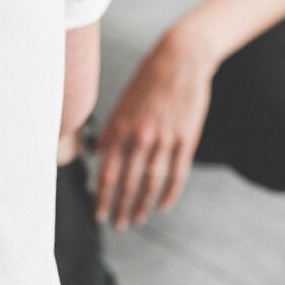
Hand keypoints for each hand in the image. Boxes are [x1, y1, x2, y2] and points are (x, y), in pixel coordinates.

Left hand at [94, 22, 217, 228]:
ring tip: (137, 220)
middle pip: (128, 183)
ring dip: (142, 206)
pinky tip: (162, 206)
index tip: (98, 213)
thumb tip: (98, 155)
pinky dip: (168, 194)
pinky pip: (176, 174)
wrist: (180, 59)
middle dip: (120, 208)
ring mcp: (164, 138)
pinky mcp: (186, 139)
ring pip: (151, 182)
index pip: (107, 172)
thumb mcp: (122, 103)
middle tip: (117, 226)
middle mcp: (139, 135)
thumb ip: (111, 131)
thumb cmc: (147, 81)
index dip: (102, 197)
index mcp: (119, 126)